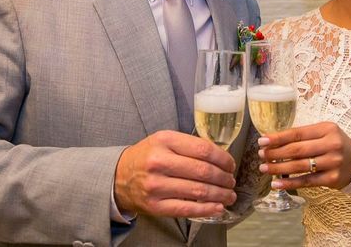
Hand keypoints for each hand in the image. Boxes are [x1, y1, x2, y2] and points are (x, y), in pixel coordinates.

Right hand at [114, 130, 236, 217]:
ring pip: (198, 191)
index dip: (223, 159)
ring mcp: (156, 185)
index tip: (230, 165)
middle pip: (203, 171)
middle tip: (231, 181)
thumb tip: (220, 158)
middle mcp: (159, 162)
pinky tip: (218, 207)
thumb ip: (189, 145)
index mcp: (164, 141)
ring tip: (229, 195)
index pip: (203, 149)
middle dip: (223, 178)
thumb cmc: (147, 156)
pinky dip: (206, 209)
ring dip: (219, 195)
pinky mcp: (155, 206)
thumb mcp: (164, 140)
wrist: (118, 177)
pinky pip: (186, 209)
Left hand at [258, 121, 350, 189]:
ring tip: (264, 168)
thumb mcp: (323, 132)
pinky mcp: (332, 179)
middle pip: (297, 150)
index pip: (297, 133)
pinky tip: (276, 184)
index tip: (262, 141)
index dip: (278, 137)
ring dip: (279, 168)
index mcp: (327, 129)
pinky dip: (290, 183)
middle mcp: (331, 144)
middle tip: (262, 155)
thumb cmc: (334, 144)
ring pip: (300, 166)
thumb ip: (302, 135)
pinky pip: (307, 182)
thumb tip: (273, 140)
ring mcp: (333, 162)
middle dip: (276, 153)